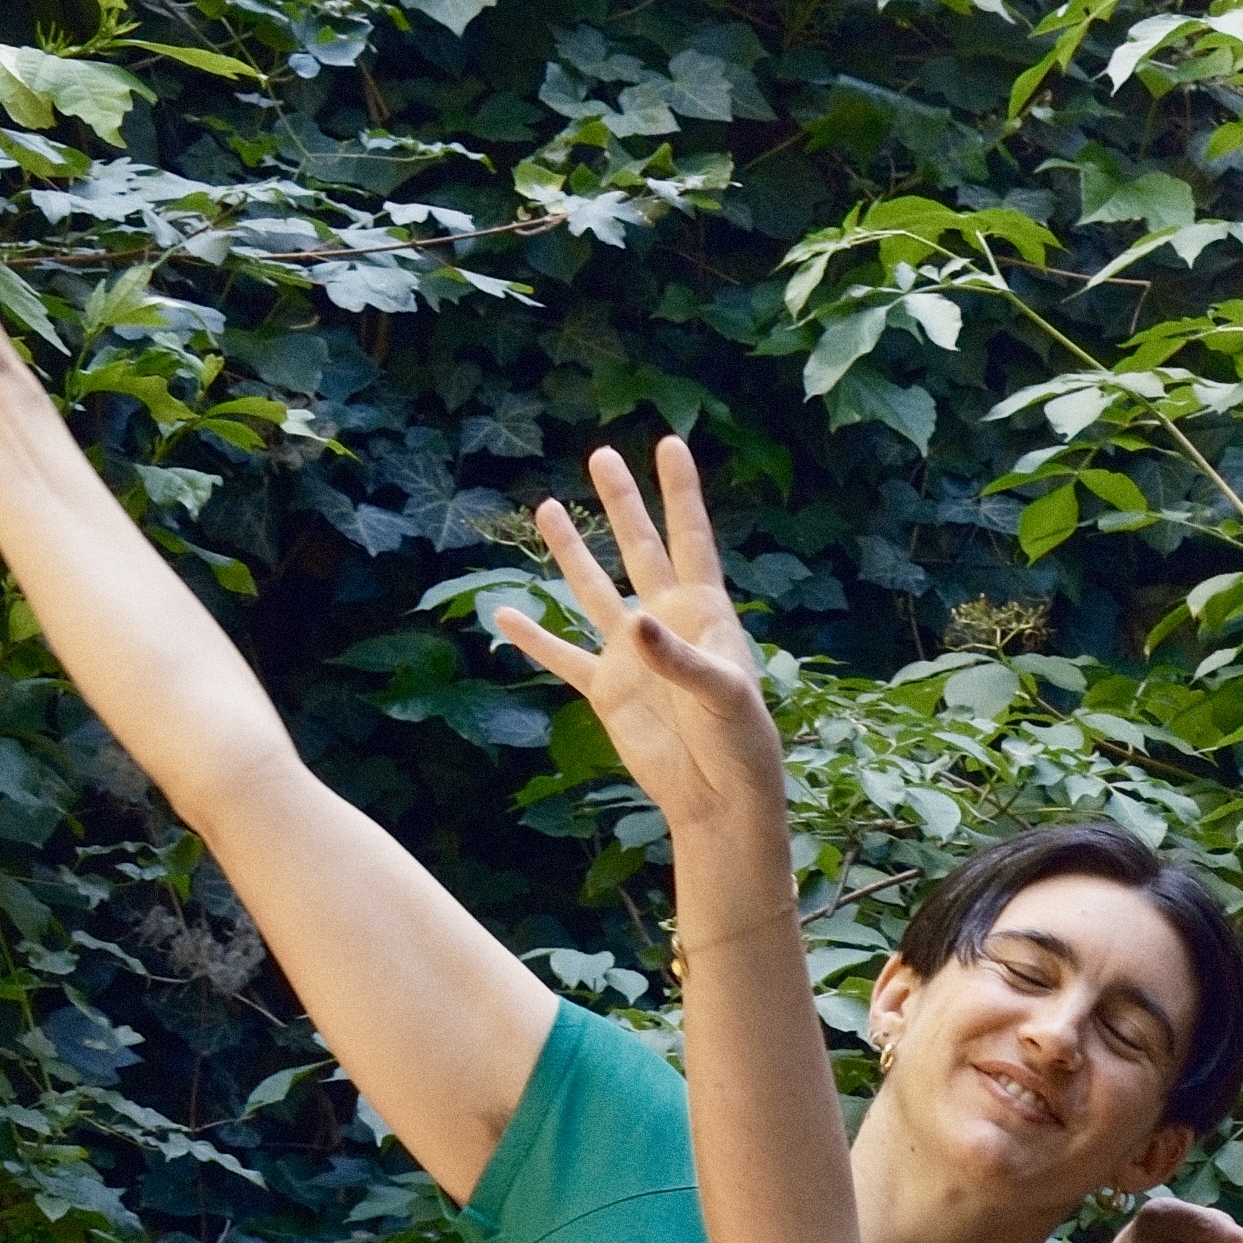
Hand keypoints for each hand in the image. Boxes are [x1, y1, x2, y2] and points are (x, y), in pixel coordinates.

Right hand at [486, 441, 777, 850]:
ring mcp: (631, 654)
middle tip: (601, 455)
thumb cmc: (740, 745)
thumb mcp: (722, 697)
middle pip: (639, 548)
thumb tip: (633, 623)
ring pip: (593, 590)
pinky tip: (503, 616)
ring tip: (545, 507)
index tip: (672, 444)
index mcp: (704, 613)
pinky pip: (562, 657)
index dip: (681, 492)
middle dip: (622, 502)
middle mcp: (664, 622)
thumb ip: (680, 659)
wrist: (719, 799)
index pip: (690, 538)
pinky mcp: (607, 690)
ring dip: (572, 551)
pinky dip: (532, 639)